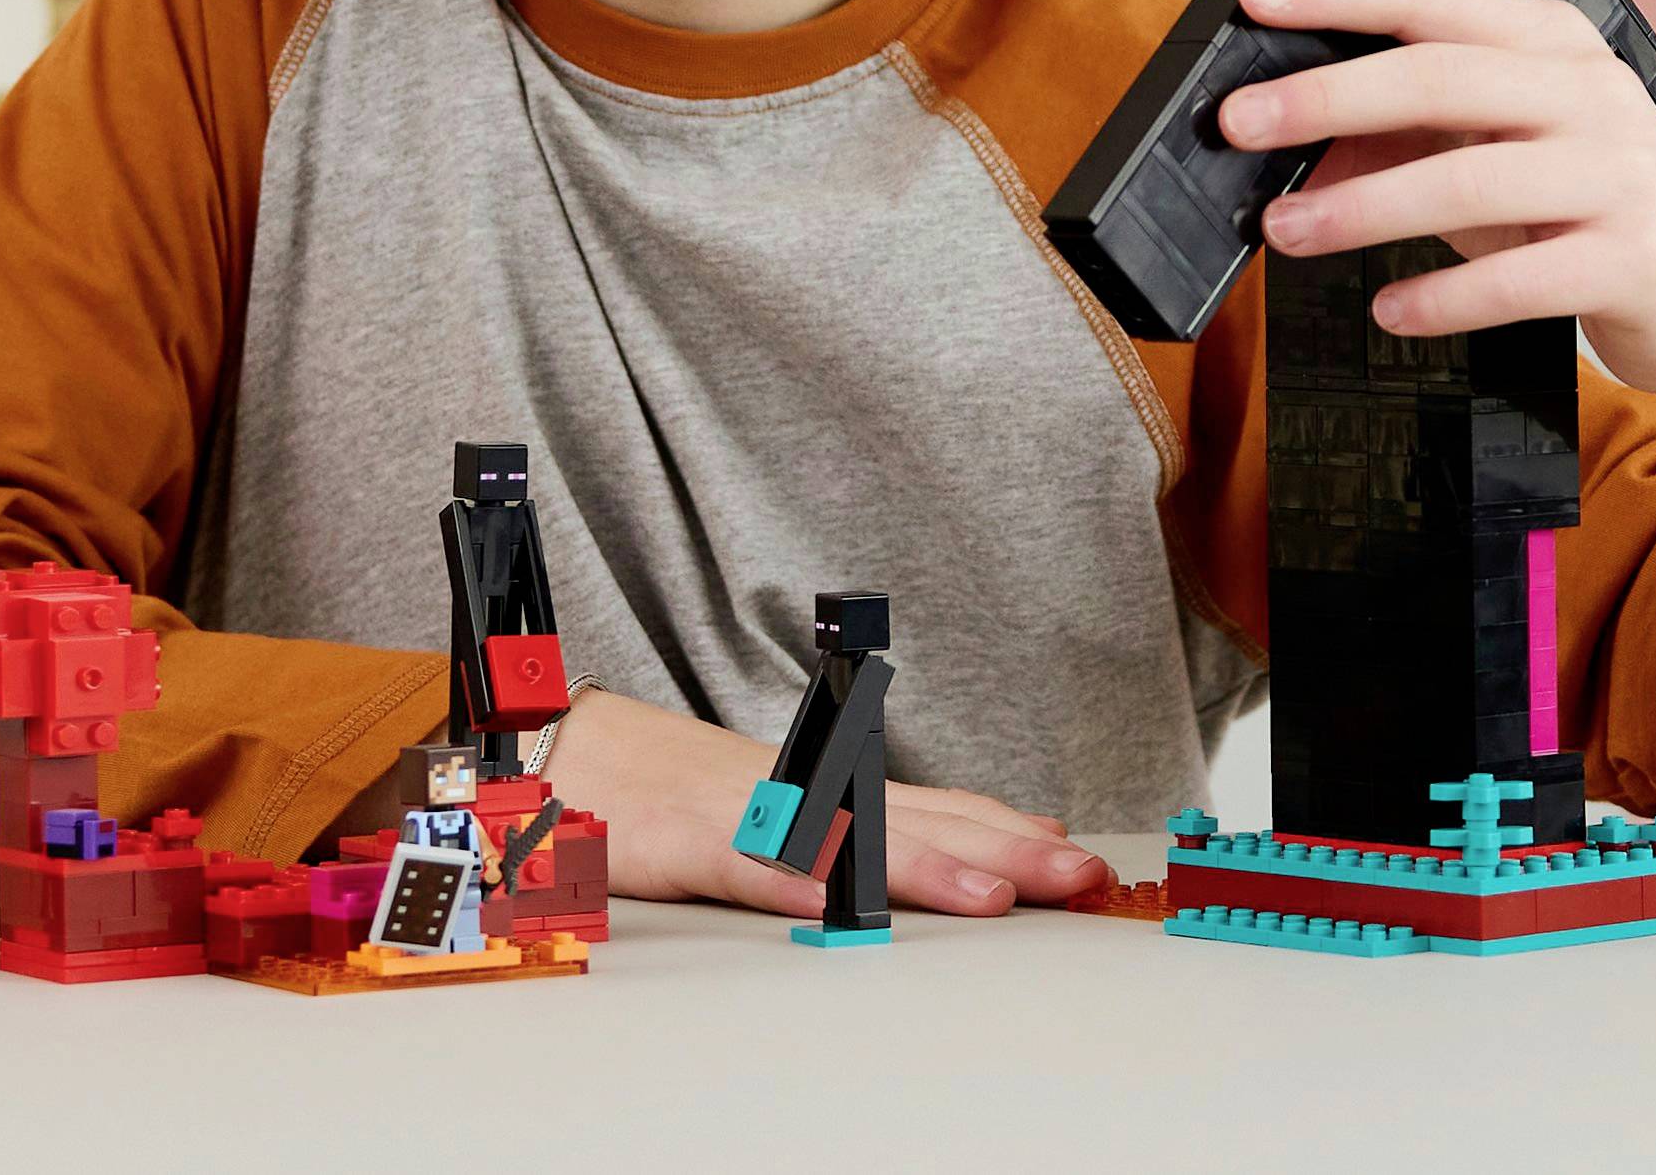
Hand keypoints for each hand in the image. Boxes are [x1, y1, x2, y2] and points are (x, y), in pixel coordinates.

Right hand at [545, 688, 1109, 918]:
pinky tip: (827, 899)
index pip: (941, 811)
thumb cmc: (687, 798)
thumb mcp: (791, 812)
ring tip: (988, 899)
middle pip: (920, 822)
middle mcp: (807, 798)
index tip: (1082, 858)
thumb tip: (984, 846)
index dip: (1012, 834)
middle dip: (1004, 853)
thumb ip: (880, 830)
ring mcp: (748, 814)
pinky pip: (740, 858)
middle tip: (1078, 877)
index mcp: (834, 797)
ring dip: (919, 868)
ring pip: (845, 838)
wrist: (574, 756)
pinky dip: (785, 875)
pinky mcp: (682, 842)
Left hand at [1217, 0, 1655, 397]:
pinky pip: (1518, 276)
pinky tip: (1389, 308)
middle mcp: (1591, 90)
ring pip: (1470, 178)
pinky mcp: (1637, 259)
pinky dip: (1443, 294)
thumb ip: (1404, 135)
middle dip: (1325, 96)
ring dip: (1361, 207)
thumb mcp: (1496, 153)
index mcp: (1551, 42)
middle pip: (1440, 77)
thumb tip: (1288, 142)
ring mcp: (1621, 172)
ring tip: (1284, 231)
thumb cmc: (1587, 209)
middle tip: (1237, 122)